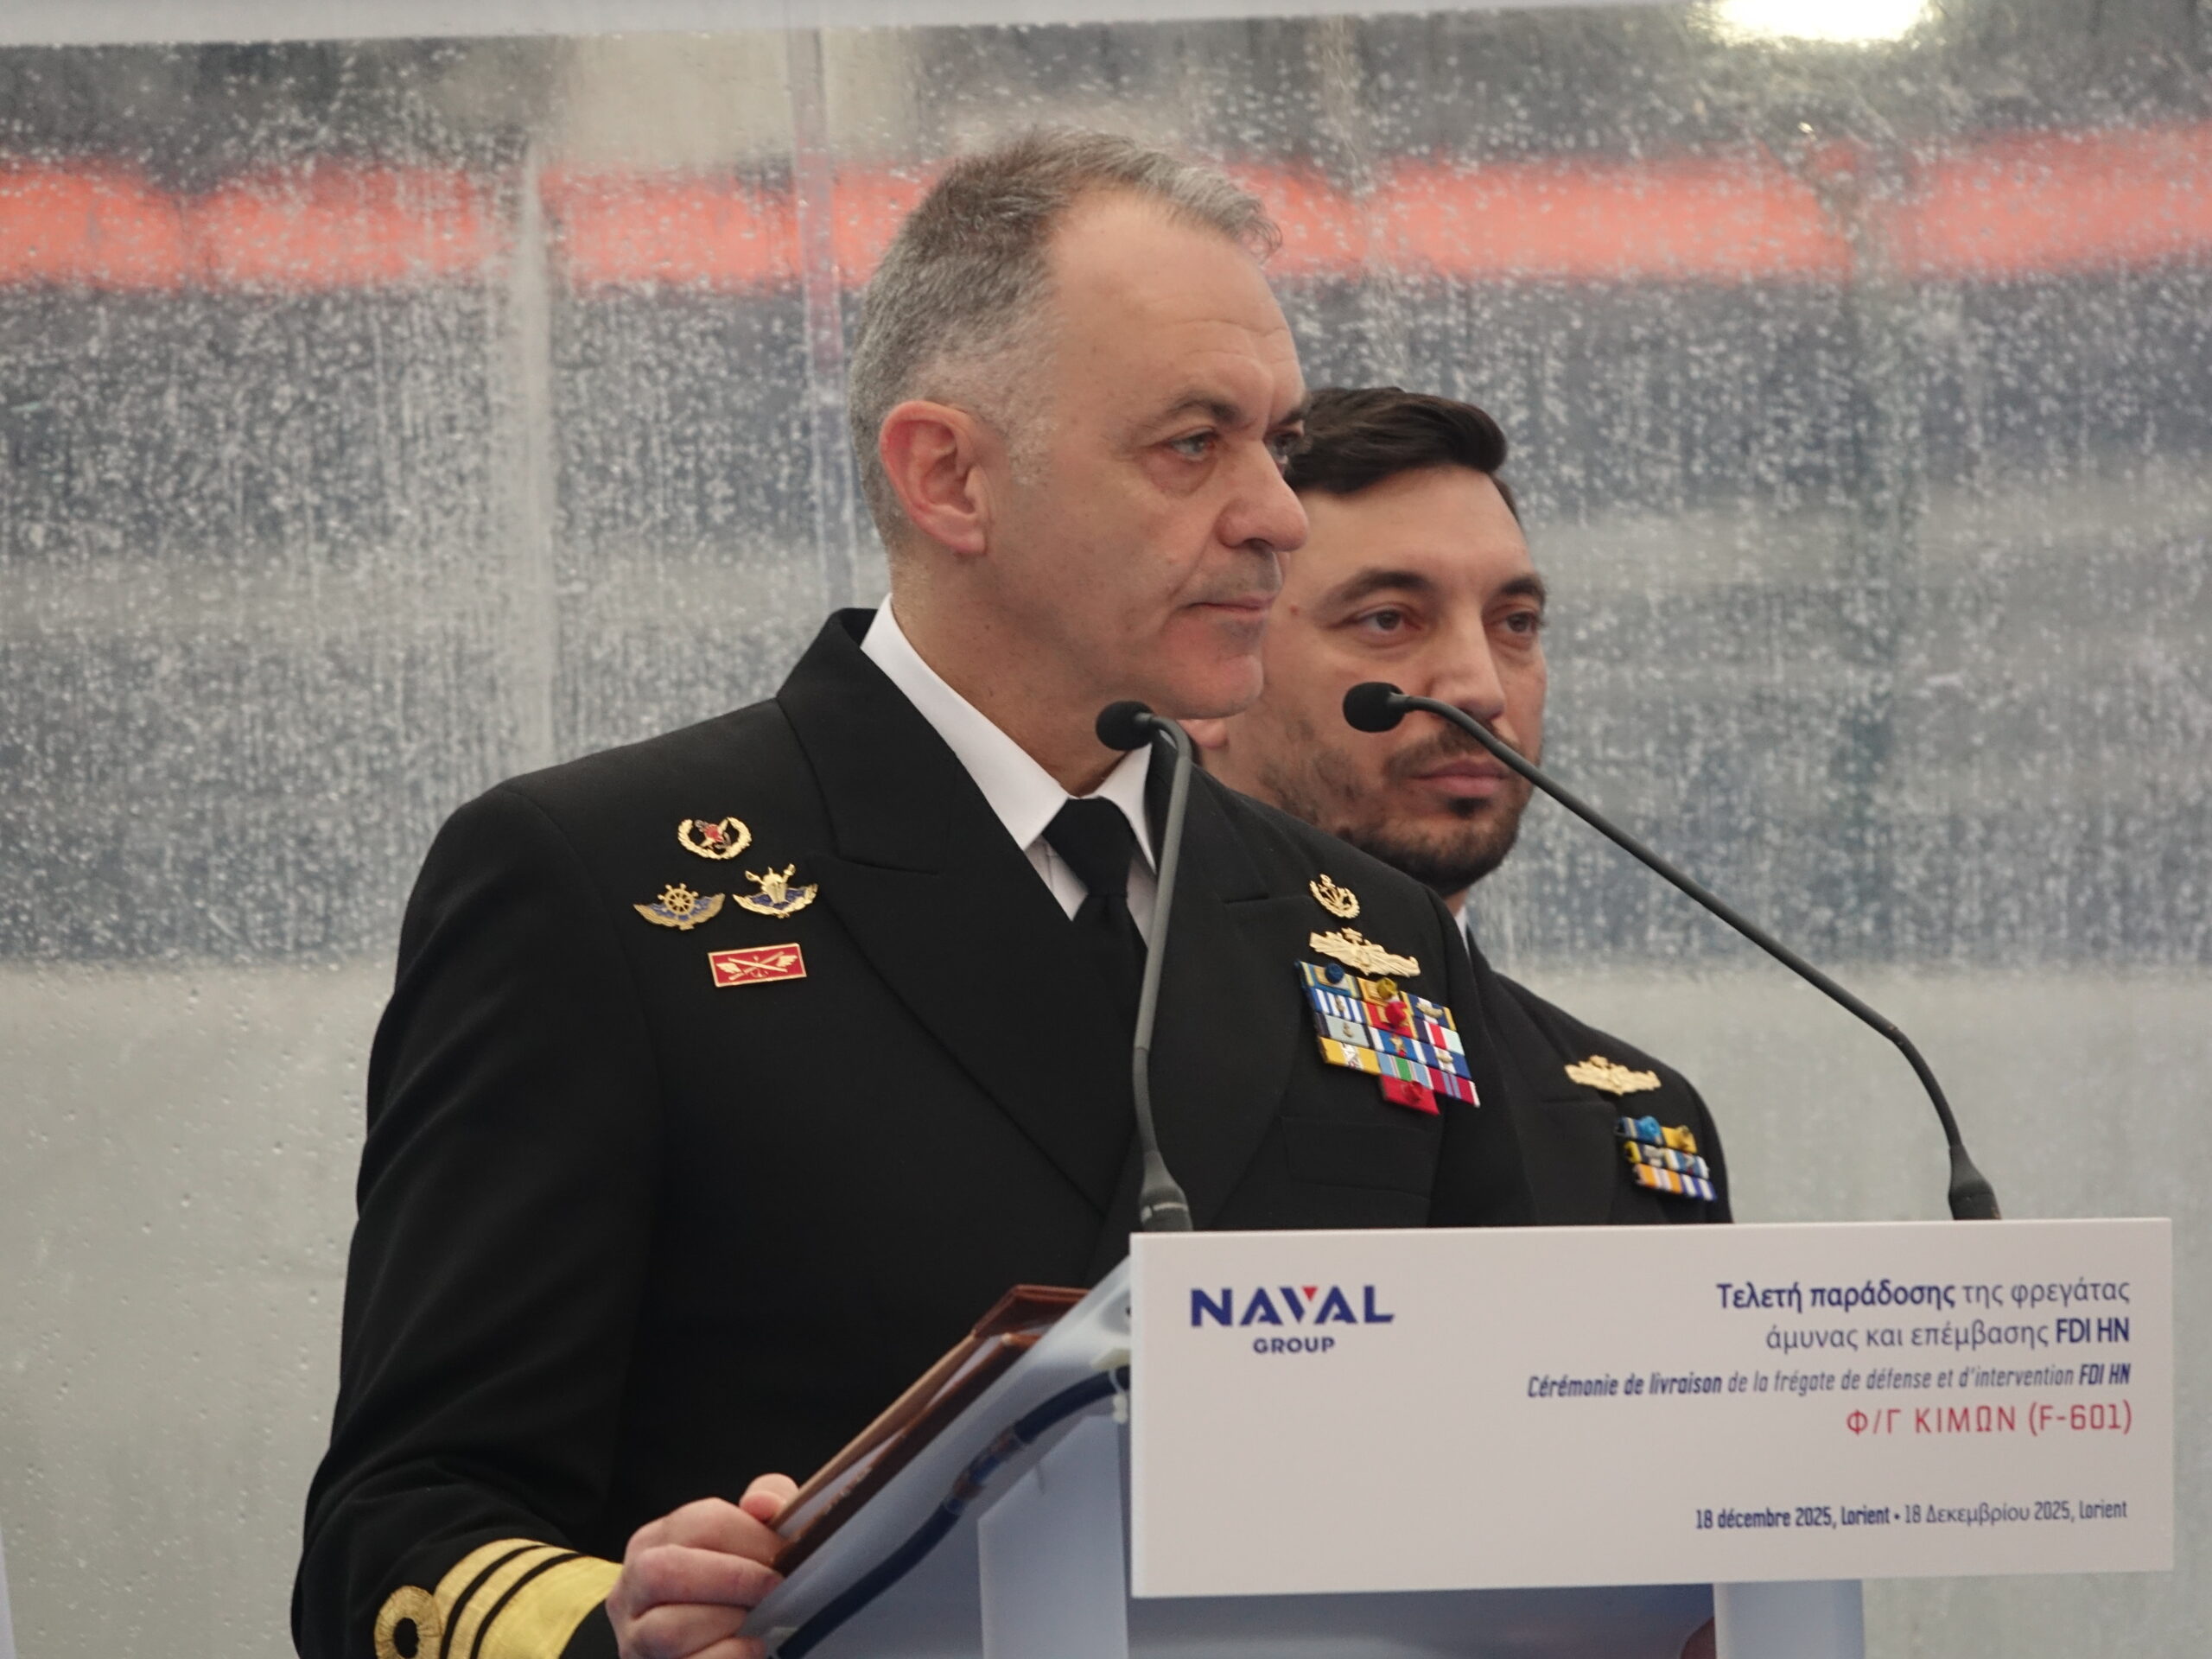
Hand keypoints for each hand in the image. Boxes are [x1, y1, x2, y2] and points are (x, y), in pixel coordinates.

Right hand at [608, 1475, 798, 1658]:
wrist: (709, 1644)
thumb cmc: (730, 1586)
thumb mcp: (747, 1539)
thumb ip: (765, 1506)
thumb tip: (761, 1503)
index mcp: (653, 1542)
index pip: (699, 1523)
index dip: (751, 1537)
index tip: (786, 1553)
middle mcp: (632, 1588)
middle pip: (665, 1571)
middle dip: (731, 1578)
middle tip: (772, 1587)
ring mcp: (633, 1639)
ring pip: (667, 1629)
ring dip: (725, 1622)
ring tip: (753, 1620)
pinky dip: (728, 1657)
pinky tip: (750, 1648)